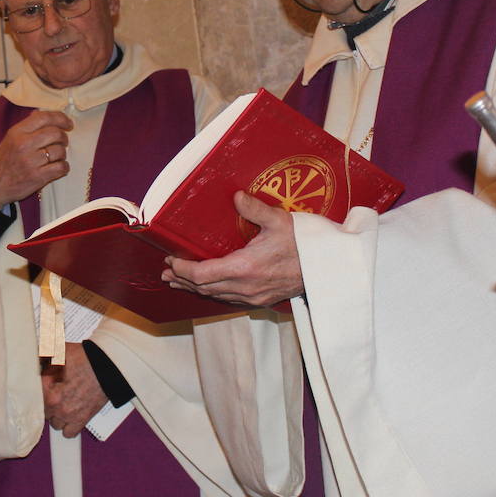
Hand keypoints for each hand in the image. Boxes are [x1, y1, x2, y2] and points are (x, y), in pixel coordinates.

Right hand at [0, 110, 73, 206]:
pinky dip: (64, 166)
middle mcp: (24, 144)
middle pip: (56, 133)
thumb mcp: (10, 138)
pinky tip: (58, 166)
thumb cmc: (3, 161)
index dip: (60, 118)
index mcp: (17, 132)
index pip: (44, 118)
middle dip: (64, 137)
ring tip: (55, 156)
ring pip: (60, 151)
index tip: (68, 123)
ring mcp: (31, 161)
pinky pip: (61, 167)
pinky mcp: (38, 177)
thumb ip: (26, 126)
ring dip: (62, 153)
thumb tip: (39, 113)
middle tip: (62, 142)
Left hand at [40, 343, 107, 437]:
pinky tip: (69, 418)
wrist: (107, 366)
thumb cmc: (84, 358)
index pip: (32, 397)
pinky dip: (68, 427)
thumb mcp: (58, 351)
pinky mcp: (81, 420)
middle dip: (47, 403)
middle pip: (43, 411)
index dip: (35, 392)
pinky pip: (68, 433)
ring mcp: (68, 415)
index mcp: (46, 389)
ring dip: (56, 416)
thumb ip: (41, 356)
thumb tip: (32, 358)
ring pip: (54, 423)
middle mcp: (56, 405)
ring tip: (62, 405)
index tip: (40, 388)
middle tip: (53, 394)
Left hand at [162, 191, 303, 305]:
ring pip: (216, 296)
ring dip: (196, 288)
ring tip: (179, 281)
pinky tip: (209, 287)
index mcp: (244, 268)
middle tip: (167, 273)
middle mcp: (245, 286)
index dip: (183, 270)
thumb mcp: (279, 220)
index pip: (202, 275)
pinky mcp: (262, 300)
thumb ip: (255, 209)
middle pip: (204, 288)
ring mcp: (253, 296)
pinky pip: (229, 299)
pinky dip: (213, 292)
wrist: (328, 267)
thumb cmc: (304, 243)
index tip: (171, 261)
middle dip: (183, 280)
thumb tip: (236, 196)